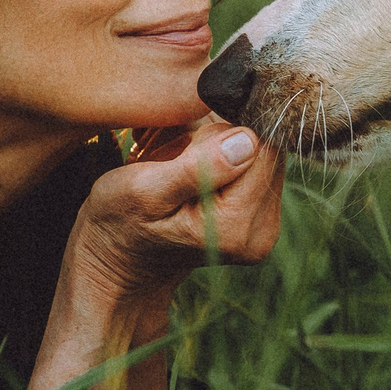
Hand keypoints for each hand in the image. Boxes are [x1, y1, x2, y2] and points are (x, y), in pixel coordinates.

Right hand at [66, 116, 282, 300]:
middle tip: (183, 161)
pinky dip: (232, 163)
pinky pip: (259, 171)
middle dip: (229, 142)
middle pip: (268, 153)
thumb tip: (247, 141)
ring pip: (264, 158)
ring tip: (189, 169)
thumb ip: (196, 168)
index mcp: (233, 227)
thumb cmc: (122, 221)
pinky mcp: (263, 222)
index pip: (261, 150)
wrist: (124, 258)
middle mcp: (259, 234)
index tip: (190, 145)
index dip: (228, 131)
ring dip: (230, 150)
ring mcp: (265, 231)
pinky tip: (202, 177)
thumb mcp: (143, 189)